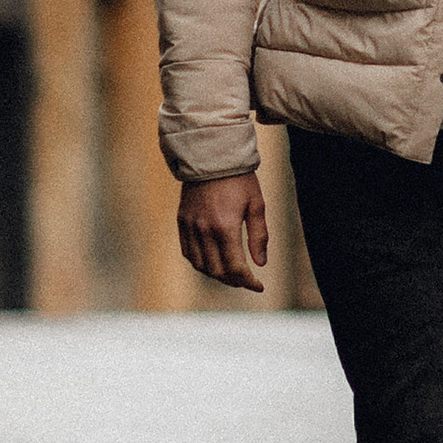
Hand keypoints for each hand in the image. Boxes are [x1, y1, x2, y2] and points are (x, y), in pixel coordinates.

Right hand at [178, 171, 268, 291]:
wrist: (210, 155)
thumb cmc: (239, 178)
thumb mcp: (256, 204)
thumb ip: (259, 236)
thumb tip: (261, 264)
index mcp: (225, 227)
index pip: (235, 268)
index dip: (248, 282)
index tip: (259, 286)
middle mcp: (204, 230)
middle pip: (217, 271)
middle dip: (234, 281)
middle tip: (246, 280)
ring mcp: (190, 227)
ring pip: (200, 266)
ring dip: (216, 275)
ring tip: (231, 274)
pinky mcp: (181, 221)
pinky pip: (187, 252)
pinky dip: (199, 263)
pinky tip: (212, 262)